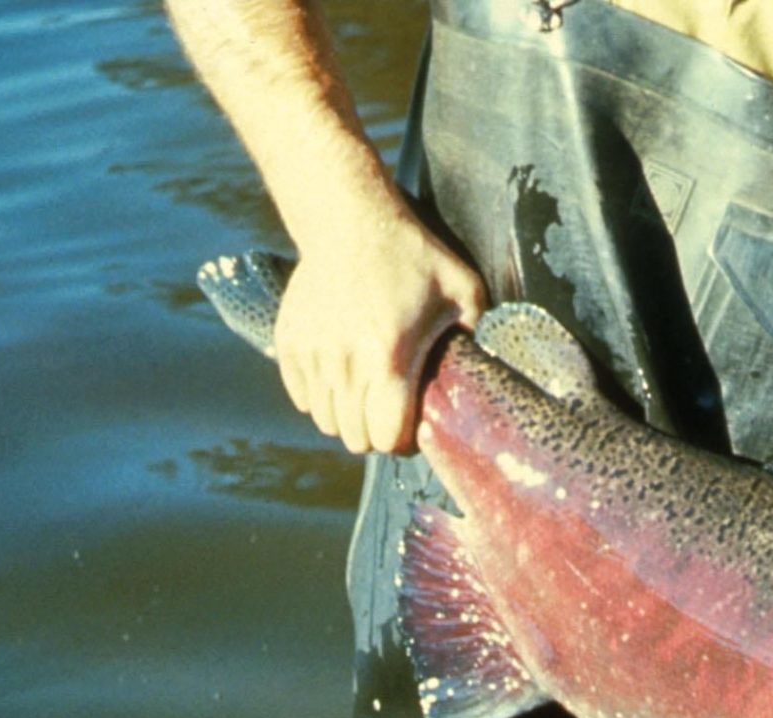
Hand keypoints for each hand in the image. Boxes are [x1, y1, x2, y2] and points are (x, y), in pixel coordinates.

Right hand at [274, 213, 485, 454]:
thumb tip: (484, 369)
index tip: (412, 427)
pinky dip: (321, 398)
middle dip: (376, 433)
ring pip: (326, 421)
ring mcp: (312, 354)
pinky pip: (302, 398)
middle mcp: (344, 362)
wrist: (348, 221)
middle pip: (354, 438)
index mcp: (389, 357)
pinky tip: (343, 377)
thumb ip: (477, 336)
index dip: (402, 441)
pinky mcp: (288, 343)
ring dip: (349, 417)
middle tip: (392, 412)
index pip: (385, 437)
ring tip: (368, 394)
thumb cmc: (412, 256)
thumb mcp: (463, 292)